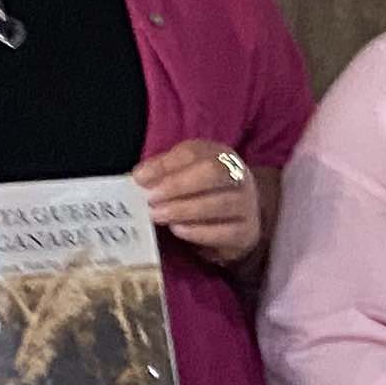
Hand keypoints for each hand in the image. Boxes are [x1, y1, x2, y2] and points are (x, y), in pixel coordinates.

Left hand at [136, 139, 263, 264]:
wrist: (239, 222)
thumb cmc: (204, 195)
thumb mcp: (185, 175)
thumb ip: (163, 172)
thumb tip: (140, 177)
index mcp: (219, 155)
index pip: (193, 152)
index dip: (165, 164)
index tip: (139, 178)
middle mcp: (238, 175)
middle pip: (213, 172)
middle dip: (177, 185)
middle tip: (151, 198)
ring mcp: (246, 203)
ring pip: (220, 203)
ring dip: (183, 209)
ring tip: (158, 215)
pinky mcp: (246, 231)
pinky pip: (225, 231)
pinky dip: (198, 231)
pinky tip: (178, 230)